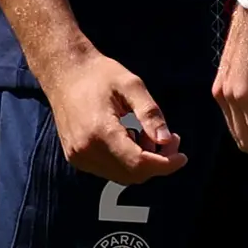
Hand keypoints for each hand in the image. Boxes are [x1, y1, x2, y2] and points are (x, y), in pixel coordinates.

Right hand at [41, 51, 187, 185]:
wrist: (65, 72)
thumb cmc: (99, 74)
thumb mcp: (131, 85)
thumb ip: (150, 113)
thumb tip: (165, 140)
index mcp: (100, 132)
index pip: (139, 164)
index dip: (165, 165)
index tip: (183, 157)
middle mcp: (86, 150)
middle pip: (132, 175)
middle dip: (157, 163)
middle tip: (171, 139)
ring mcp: (79, 157)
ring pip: (122, 176)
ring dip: (142, 163)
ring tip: (148, 135)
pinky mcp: (76, 157)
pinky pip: (109, 170)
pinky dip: (126, 161)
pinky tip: (131, 138)